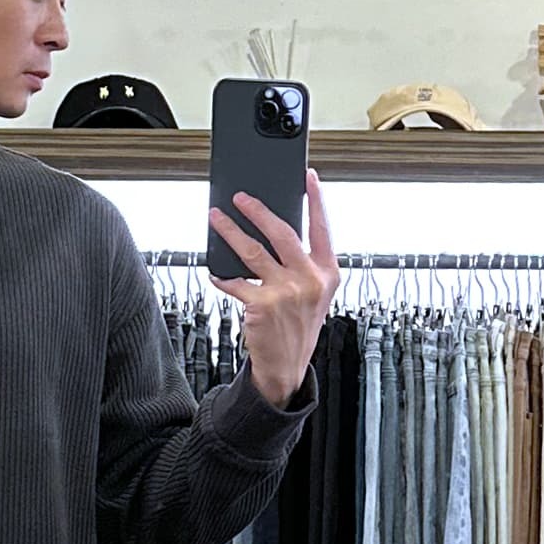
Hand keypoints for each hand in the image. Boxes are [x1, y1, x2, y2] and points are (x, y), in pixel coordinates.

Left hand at [207, 168, 340, 408]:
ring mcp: (287, 292)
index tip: (307, 176)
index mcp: (327, 272)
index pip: (321, 228)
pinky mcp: (263, 304)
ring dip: (230, 231)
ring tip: (216, 219)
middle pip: (281, 232)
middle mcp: (310, 279)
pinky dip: (222, 276)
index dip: (316, 199)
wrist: (287, 367)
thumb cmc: (298, 327)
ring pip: (253, 251)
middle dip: (258, 210)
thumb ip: (303, 266)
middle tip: (241, 197)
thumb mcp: (314, 295)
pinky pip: (236, 282)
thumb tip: (273, 234)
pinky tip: (216, 272)